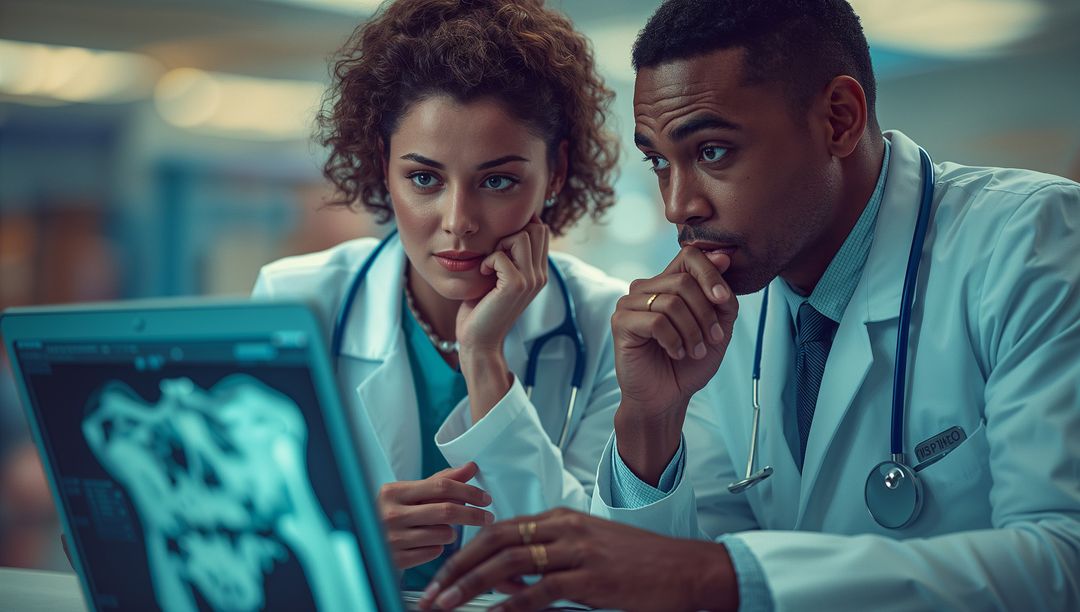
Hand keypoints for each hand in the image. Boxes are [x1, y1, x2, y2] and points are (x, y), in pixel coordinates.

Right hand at [377, 462, 494, 569]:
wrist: (364, 542)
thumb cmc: (392, 514)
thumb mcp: (410, 494)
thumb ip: (441, 481)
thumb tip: (470, 468)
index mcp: (394, 492)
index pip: (441, 486)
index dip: (468, 491)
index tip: (485, 498)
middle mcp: (391, 514)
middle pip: (446, 511)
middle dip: (473, 515)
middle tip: (487, 517)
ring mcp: (393, 539)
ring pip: (443, 534)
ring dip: (450, 533)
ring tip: (439, 530)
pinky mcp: (397, 560)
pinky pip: (434, 552)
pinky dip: (438, 547)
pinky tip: (427, 543)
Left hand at [417, 508, 737, 611]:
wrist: (685, 568)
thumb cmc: (637, 562)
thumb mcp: (587, 551)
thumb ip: (546, 560)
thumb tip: (503, 578)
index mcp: (561, 519)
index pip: (500, 529)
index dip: (465, 551)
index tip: (442, 573)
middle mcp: (564, 529)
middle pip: (495, 540)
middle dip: (456, 566)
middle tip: (431, 591)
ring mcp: (577, 552)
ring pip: (509, 563)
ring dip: (470, 584)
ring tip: (445, 603)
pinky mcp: (590, 579)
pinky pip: (538, 591)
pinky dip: (509, 603)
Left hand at [456, 215, 548, 354]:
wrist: (480, 340)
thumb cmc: (483, 307)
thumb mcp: (500, 277)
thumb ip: (509, 256)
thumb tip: (506, 228)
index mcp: (539, 272)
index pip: (542, 230)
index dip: (521, 226)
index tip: (501, 242)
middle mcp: (541, 275)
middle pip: (537, 228)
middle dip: (511, 232)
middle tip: (495, 252)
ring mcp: (531, 280)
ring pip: (521, 236)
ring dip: (499, 245)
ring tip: (490, 263)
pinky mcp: (516, 285)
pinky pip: (501, 255)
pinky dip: (487, 260)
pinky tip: (483, 273)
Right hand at [610, 246, 737, 481]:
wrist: (667, 398)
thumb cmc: (690, 364)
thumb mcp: (719, 327)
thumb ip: (722, 296)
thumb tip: (723, 257)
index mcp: (668, 283)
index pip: (689, 255)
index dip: (710, 273)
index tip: (723, 300)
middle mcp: (646, 288)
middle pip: (683, 280)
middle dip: (705, 313)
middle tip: (712, 340)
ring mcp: (630, 303)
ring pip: (671, 302)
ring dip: (692, 331)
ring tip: (695, 351)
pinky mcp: (621, 322)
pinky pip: (656, 321)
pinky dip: (674, 340)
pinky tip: (676, 353)